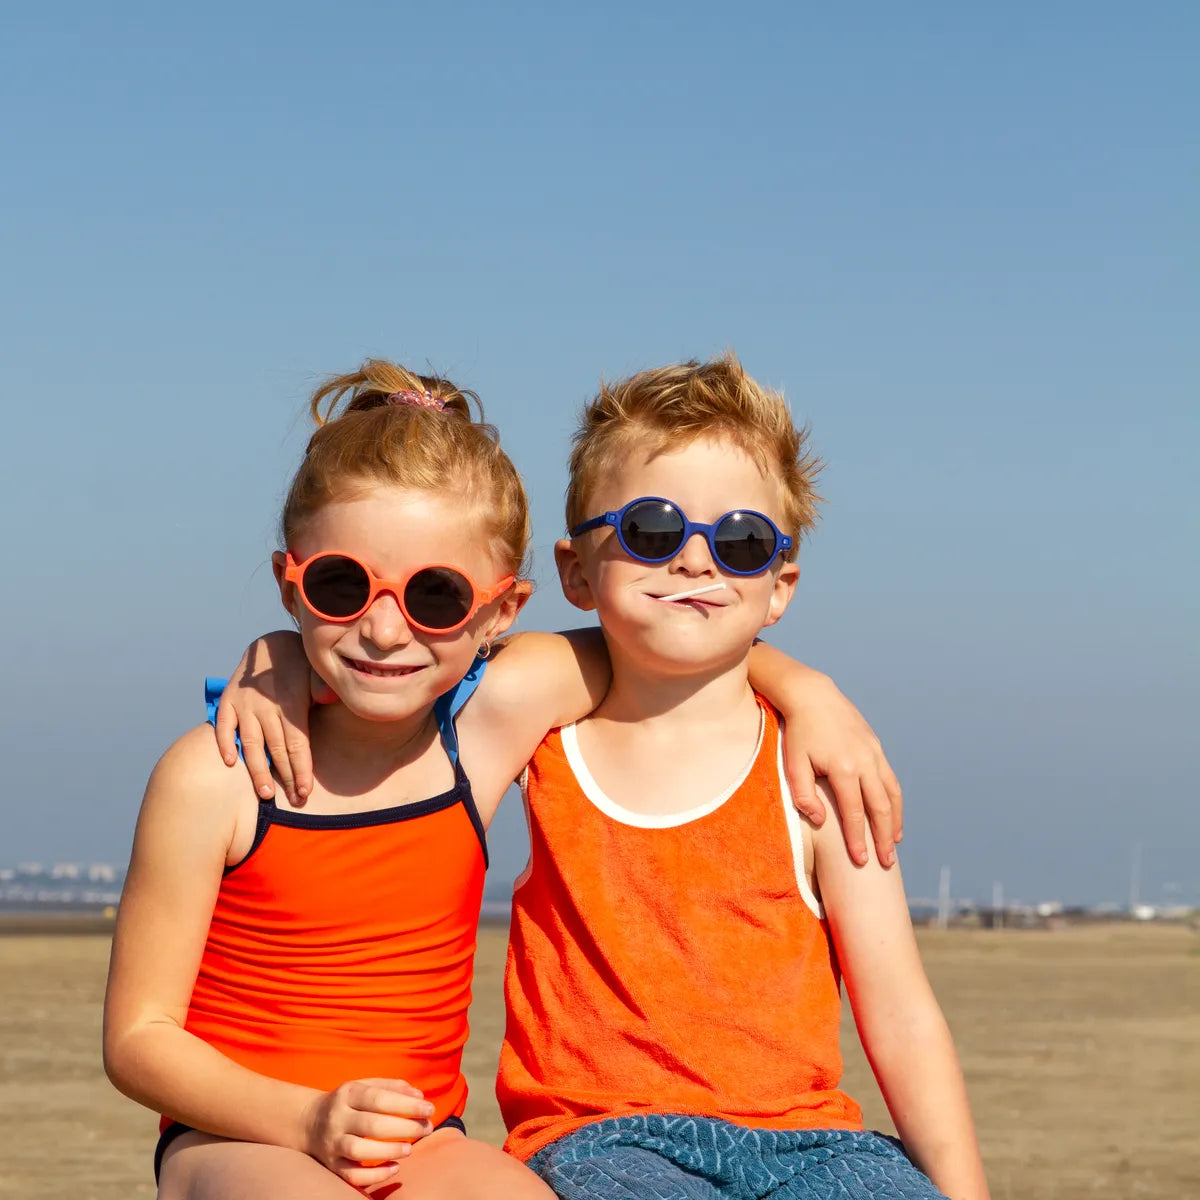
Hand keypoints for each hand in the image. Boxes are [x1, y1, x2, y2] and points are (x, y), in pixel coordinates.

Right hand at [213, 631, 319, 806]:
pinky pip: (224, 725)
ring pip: (251, 743)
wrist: (271, 643)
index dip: (302, 770)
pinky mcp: (229, 700)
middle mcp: (266, 707)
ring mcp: (245, 705)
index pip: (298, 744)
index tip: (306, 792)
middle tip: (293, 802)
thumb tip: (328, 699)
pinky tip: (229, 762)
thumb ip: (322, 687)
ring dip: (258, 770)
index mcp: (291, 704)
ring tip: (265, 794)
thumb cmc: (301, 665)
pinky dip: (225, 743)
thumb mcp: (316, 672)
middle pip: (277, 750)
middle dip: (286, 778)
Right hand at [303, 1077, 435, 1188]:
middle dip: (404, 1127)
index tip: (429, 1109)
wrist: (309, 1122)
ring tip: (410, 1149)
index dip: (406, 1104)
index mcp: (348, 1093)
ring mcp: (332, 1143)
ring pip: (359, 1150)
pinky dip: (374, 1175)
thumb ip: (392, 1087)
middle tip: (427, 1128)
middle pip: (372, 1124)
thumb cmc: (349, 1102)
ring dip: (388, 1150)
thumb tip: (420, 1095)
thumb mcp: (365, 1086)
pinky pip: (351, 1174)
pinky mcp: (331, 1165)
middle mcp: (337, 1118)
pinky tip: (394, 1168)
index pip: (379, 1098)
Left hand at [780, 673, 902, 866]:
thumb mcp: (793, 764)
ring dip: (895, 821)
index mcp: (843, 768)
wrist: (813, 697)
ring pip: (892, 794)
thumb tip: (821, 820)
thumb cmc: (798, 733)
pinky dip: (895, 801)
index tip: (861, 861)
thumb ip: (804, 796)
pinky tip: (892, 816)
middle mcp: (865, 761)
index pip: (854, 813)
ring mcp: (874, 753)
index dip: (858, 840)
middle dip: (883, 838)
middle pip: (880, 808)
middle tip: (885, 863)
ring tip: (894, 844)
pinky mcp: (876, 747)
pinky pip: (891, 780)